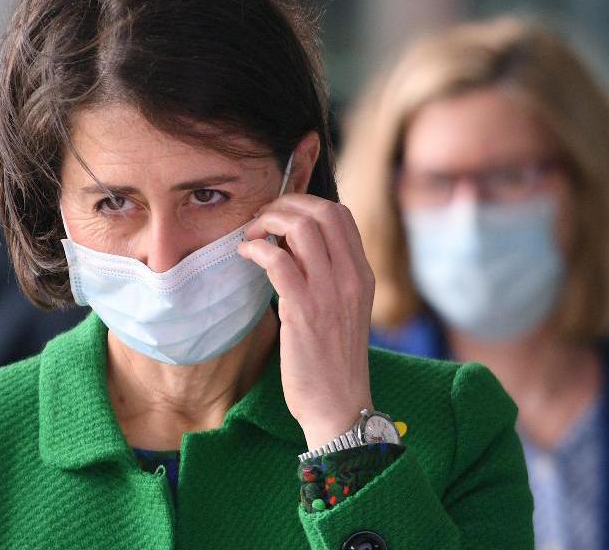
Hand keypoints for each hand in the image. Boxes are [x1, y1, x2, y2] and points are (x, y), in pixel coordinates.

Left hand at [238, 194, 375, 449]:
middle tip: (261, 221)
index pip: (340, 214)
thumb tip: (292, 245)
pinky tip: (246, 256)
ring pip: (301, 227)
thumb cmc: (332, 361)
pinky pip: (278, 260)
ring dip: (267, 222)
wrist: (338, 406)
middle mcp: (351, 278)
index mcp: (363, 274)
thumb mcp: (343, 310)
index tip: (280, 216)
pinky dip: (256, 249)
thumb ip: (328, 276)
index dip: (305, 203)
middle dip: (284, 205)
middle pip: (321, 211)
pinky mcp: (304, 311)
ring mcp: (330, 293)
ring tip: (251, 237)